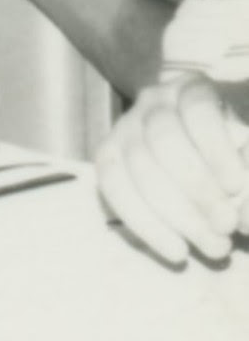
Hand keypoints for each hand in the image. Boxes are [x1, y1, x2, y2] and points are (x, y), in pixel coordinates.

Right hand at [96, 74, 248, 264]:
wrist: (197, 154)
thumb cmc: (233, 157)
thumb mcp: (247, 158)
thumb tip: (244, 217)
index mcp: (194, 89)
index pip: (199, 109)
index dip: (215, 148)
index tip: (236, 187)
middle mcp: (152, 101)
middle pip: (163, 138)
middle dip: (196, 189)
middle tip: (226, 227)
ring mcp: (123, 127)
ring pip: (137, 167)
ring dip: (177, 215)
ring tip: (214, 247)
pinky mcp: (106, 156)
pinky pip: (113, 188)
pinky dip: (145, 225)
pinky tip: (176, 250)